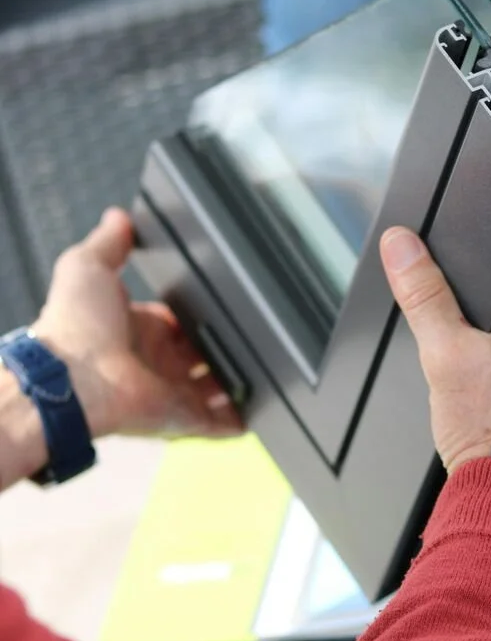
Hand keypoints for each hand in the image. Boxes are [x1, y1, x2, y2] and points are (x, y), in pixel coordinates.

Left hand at [33, 208, 242, 440]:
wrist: (75, 378)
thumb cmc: (76, 327)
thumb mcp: (88, 267)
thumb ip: (108, 242)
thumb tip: (118, 217)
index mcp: (139, 330)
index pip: (176, 322)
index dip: (196, 314)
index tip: (217, 304)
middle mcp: (156, 363)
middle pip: (200, 355)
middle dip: (223, 347)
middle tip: (251, 333)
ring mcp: (172, 392)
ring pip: (214, 389)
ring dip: (235, 381)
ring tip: (266, 367)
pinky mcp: (184, 418)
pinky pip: (219, 423)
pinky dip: (239, 418)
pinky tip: (260, 406)